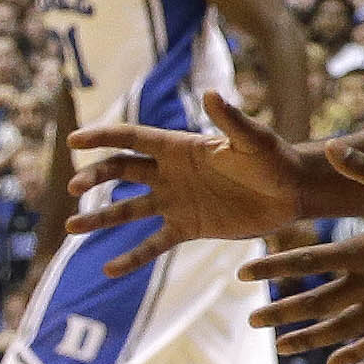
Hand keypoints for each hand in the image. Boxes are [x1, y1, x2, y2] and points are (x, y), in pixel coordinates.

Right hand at [73, 89, 328, 257]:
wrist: (291, 192)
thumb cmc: (274, 158)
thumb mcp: (252, 139)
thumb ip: (230, 120)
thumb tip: (210, 94)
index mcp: (181, 147)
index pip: (133, 138)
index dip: (103, 137)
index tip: (74, 140)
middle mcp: (171, 173)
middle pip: (122, 171)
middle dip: (95, 176)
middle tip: (73, 188)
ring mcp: (176, 201)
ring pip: (128, 209)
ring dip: (100, 217)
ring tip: (72, 227)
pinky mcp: (187, 227)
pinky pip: (153, 244)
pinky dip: (132, 258)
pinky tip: (109, 270)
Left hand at [246, 142, 363, 363]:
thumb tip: (332, 146)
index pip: (308, 259)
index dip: (273, 266)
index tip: (243, 273)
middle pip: (316, 301)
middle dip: (281, 311)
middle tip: (252, 320)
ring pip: (342, 327)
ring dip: (309, 338)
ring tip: (283, 347)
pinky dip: (355, 352)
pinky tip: (334, 360)